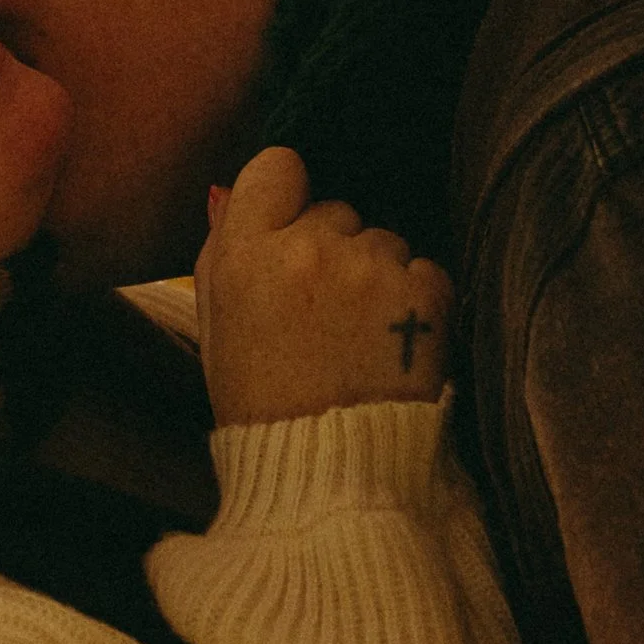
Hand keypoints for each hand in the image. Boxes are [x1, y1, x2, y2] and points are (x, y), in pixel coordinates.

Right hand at [195, 145, 452, 428]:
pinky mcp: (426, 293)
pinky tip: (392, 345)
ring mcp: (372, 268)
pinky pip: (424, 269)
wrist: (329, 478)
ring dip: (375, 276)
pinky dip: (416, 301)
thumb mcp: (216, 326)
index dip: (286, 198)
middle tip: (323, 314)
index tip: (289, 233)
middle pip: (333, 209)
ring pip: (382, 240)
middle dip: (331, 248)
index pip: (277, 165)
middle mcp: (309, 248)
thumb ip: (223, 250)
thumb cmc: (261, 405)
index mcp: (246, 253)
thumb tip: (236, 193)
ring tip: (359, 339)